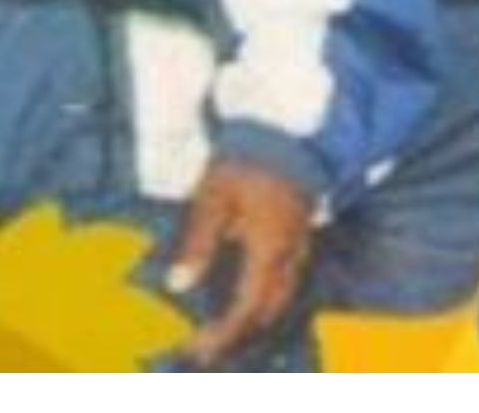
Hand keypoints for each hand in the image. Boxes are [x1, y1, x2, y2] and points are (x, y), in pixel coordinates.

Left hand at [167, 158, 316, 366]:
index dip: (223, 333)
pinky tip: (246, 293)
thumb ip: (197, 243)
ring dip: (254, 317)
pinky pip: (287, 279)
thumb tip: (178, 285)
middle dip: (239, 333)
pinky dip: (265, 297)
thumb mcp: (213, 198)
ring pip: (281, 296)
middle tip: (207, 345)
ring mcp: (299, 243)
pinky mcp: (301, 232)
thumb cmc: (246, 161)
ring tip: (224, 326)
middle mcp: (289, 254)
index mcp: (268, 250)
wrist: (285, 130)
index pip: (247, 308)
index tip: (197, 347)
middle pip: (269, 310)